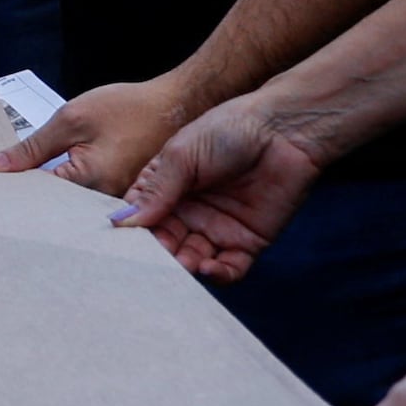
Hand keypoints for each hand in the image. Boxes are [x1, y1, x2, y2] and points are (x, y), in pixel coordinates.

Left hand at [0, 70, 196, 196]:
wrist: (175, 106)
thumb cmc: (128, 107)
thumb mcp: (71, 119)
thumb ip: (32, 147)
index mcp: (89, 182)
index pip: (35, 197)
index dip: (11, 188)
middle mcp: (105, 201)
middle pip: (53, 208)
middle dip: (29, 197)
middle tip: (3, 187)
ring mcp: (117, 203)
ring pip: (70, 207)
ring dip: (50, 196)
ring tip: (29, 182)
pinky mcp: (122, 198)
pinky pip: (88, 202)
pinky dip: (70, 192)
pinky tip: (57, 179)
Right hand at [110, 91, 329, 277]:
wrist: (283, 131)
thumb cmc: (227, 130)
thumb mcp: (181, 156)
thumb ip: (155, 192)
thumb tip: (122, 224)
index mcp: (165, 189)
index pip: (140, 219)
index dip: (131, 234)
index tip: (122, 245)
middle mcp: (187, 212)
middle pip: (163, 244)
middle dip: (157, 256)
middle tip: (152, 263)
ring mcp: (216, 228)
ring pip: (192, 260)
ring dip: (184, 268)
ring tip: (183, 265)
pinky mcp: (248, 241)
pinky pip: (229, 268)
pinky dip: (218, 275)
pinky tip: (209, 268)